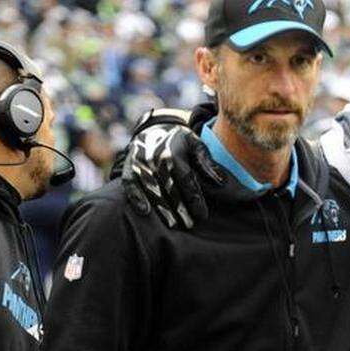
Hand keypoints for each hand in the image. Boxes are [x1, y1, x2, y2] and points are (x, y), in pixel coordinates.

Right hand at [119, 111, 219, 228]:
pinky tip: (145, 212)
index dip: (195, 200)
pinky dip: (136, 197)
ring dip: (162, 209)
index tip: (203, 215)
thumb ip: (207, 163)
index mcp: (174, 154)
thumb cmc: (181, 140)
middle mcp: (155, 159)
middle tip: (189, 225)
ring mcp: (140, 163)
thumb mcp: (197, 144)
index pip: (187, 182)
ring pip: (152, 190)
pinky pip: (130, 184)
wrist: (155, 126)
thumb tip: (220, 183)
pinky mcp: (129, 167)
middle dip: (180, 209)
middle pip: (170, 189)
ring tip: (172, 224)